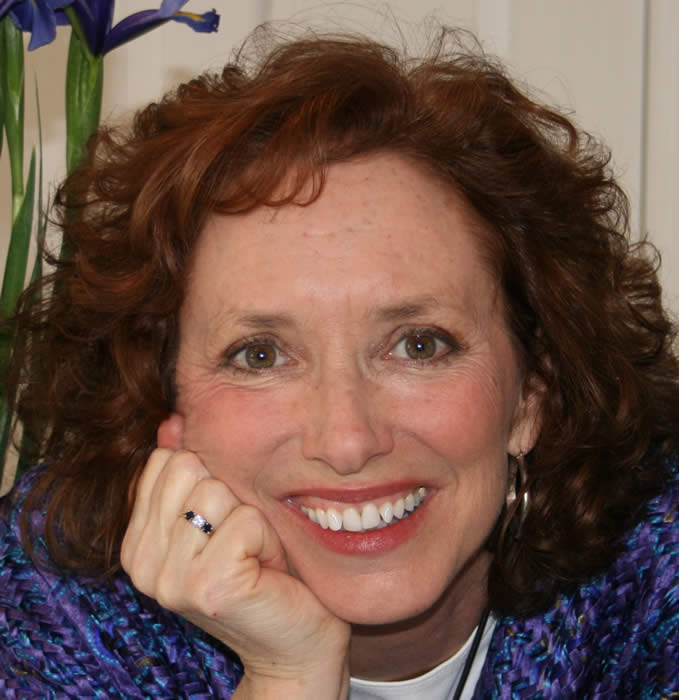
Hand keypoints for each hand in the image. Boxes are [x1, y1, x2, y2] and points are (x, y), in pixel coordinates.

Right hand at [121, 415, 349, 698]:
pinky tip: (265, 570)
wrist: (293, 640)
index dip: (209, 479)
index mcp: (137, 542)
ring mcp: (169, 580)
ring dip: (251, 518)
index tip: (222, 524)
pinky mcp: (207, 587)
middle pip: (187, 467)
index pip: (165, 460)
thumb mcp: (220, 514)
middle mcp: (140, 563)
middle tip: (242, 540)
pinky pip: (246, 521)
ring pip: (217, 491)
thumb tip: (173, 419)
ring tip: (254, 556)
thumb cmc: (260, 569)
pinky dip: (267, 539)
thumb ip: (189, 469)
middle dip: (229, 495)